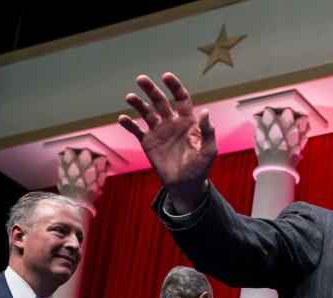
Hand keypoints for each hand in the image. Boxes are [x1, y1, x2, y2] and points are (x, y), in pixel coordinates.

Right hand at [119, 72, 216, 212]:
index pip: (181, 98)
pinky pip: (137, 130)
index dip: (174, 86)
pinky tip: (123, 118)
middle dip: (151, 89)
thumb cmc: (200, 168)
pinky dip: (129, 124)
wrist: (186, 185)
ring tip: (130, 97)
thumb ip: (208, 132)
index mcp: (187, 121)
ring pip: (146, 112)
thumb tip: (205, 111)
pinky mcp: (148, 143)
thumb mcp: (209, 151)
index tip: (166, 76)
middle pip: (159, 100)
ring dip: (138, 104)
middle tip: (141, 79)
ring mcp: (158, 131)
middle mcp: (171, 122)